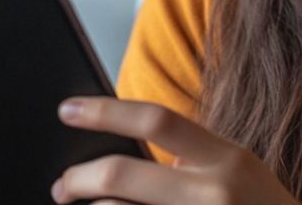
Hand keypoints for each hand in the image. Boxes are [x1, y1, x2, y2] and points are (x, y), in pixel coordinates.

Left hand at [51, 97, 301, 204]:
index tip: (67, 109)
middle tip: (62, 185)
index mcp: (228, 158)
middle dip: (77, 178)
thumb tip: (120, 155)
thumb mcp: (239, 172)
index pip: (156, 119)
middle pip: (121, 174)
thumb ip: (192, 160)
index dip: (105, 111)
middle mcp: (215, 192)